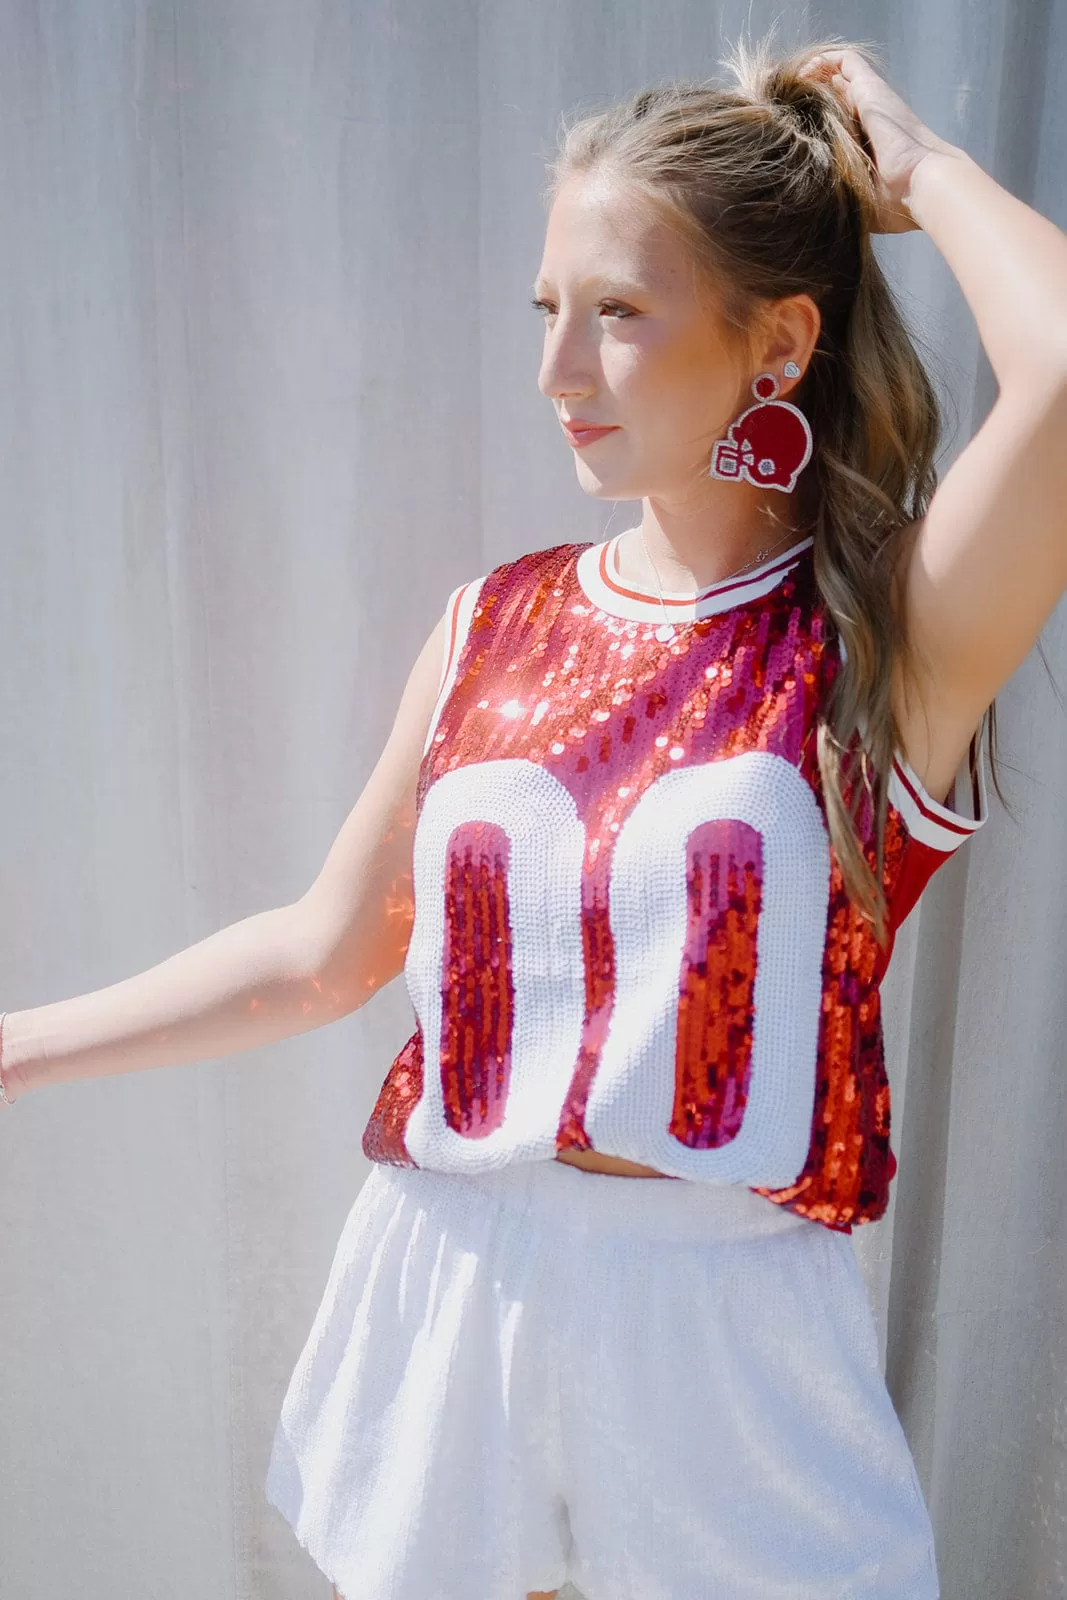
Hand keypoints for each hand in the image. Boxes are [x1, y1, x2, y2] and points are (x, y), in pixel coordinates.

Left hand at [798, 48, 963, 233]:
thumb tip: (802, 212)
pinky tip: (802, 75)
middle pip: (834, 95)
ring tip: (784, 86)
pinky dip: (823, 62)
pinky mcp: (871, 88)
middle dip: (804, 96)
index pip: (834, 122)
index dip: (810, 120)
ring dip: (812, 75)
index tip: (783, 129)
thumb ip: (831, 198)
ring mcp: (870, 101)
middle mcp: (866, 119)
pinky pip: (846, 62)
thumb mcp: (853, 202)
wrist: (919, 186)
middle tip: (775, 104)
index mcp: (863, 145)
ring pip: (838, 74)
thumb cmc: (891, 204)